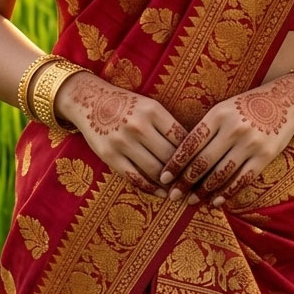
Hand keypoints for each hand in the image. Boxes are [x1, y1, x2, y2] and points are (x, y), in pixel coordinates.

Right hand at [55, 73, 186, 196]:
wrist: (90, 100)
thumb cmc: (127, 104)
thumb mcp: (149, 106)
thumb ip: (168, 125)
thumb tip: (193, 150)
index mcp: (153, 111)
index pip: (182, 138)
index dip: (195, 155)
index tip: (203, 167)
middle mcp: (138, 126)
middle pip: (170, 157)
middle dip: (185, 173)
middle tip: (196, 184)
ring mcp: (122, 142)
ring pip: (155, 170)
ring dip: (170, 184)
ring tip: (180, 190)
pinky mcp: (109, 156)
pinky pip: (135, 178)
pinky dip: (151, 189)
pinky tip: (161, 193)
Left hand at [159, 73, 293, 207]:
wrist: (284, 101)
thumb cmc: (246, 106)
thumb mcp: (223, 108)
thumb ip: (205, 129)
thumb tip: (181, 158)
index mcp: (218, 115)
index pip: (191, 144)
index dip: (175, 163)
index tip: (164, 178)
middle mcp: (233, 129)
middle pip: (203, 162)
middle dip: (185, 182)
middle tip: (173, 195)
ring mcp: (250, 144)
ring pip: (221, 174)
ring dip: (203, 191)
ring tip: (191, 201)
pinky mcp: (265, 156)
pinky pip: (242, 180)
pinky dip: (227, 193)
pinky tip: (215, 202)